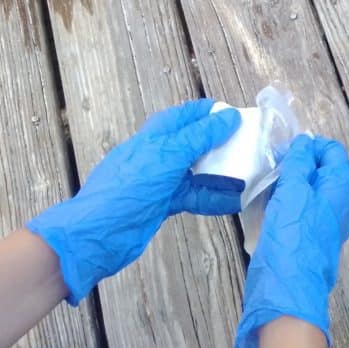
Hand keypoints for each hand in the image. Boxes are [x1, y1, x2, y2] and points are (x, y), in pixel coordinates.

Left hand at [26, 100, 242, 302]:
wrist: (98, 234)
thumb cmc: (130, 187)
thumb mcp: (168, 156)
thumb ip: (199, 136)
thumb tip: (229, 116)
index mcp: (156, 135)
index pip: (187, 116)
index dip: (211, 113)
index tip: (238, 116)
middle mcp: (160, 154)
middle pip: (196, 143)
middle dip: (222, 144)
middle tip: (250, 146)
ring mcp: (161, 181)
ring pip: (198, 172)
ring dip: (222, 174)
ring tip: (250, 175)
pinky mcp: (164, 204)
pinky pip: (194, 196)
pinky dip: (213, 198)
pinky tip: (235, 202)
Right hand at [234, 135, 348, 347]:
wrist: (287, 292)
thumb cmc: (292, 236)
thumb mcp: (294, 191)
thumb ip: (300, 164)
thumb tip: (305, 143)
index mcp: (339, 189)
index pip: (333, 153)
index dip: (311, 146)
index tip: (286, 150)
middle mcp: (337, 206)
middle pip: (322, 172)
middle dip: (299, 164)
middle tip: (273, 167)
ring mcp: (323, 225)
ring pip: (309, 193)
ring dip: (290, 184)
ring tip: (267, 184)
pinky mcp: (308, 240)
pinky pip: (300, 212)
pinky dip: (286, 203)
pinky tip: (267, 206)